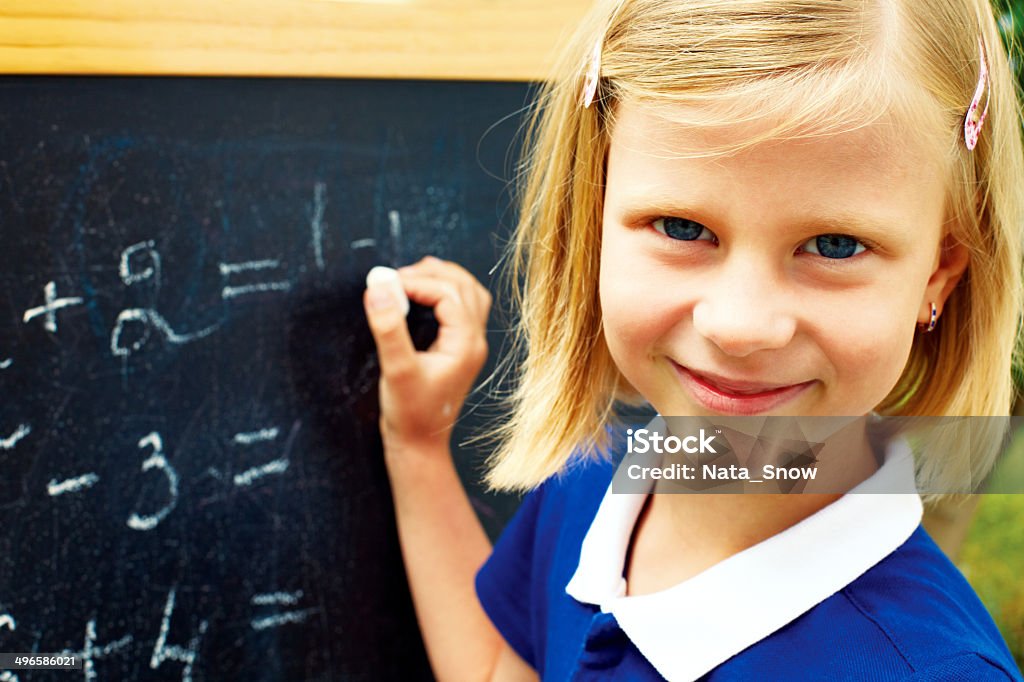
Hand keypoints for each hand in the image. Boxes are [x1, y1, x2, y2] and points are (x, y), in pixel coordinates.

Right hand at [362, 256, 491, 455]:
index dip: (416, 282)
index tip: (385, 285)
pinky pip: (462, 308)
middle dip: (430, 274)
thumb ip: (388, 328)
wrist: (420, 446)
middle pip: (463, 286)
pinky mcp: (459, 349)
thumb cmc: (410, 414)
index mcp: (465, 344)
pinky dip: (444, 293)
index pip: (447, 293)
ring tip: (409, 277)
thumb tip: (378, 286)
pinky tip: (422, 297)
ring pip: (468, 294)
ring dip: (441, 279)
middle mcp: (474, 341)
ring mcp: (470, 345)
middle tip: (395, 276)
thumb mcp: (395, 370)